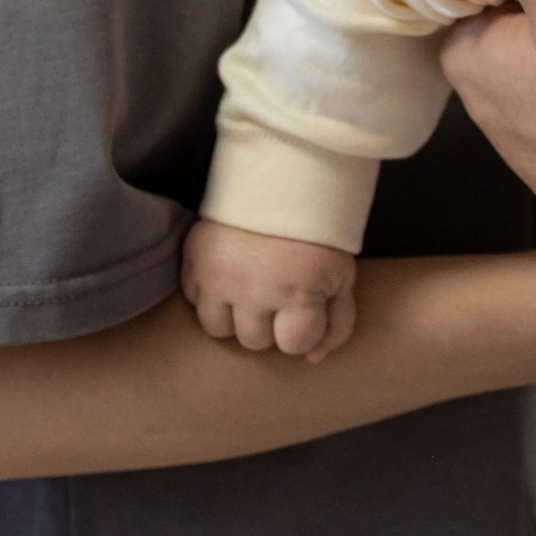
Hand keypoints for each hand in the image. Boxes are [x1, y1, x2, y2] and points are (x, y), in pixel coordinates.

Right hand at [183, 217, 360, 361]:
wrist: (282, 176)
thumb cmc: (319, 232)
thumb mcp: (342, 274)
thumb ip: (337, 323)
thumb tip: (312, 360)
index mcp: (298, 292)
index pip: (293, 344)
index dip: (302, 328)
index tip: (306, 305)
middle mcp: (253, 290)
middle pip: (254, 341)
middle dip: (269, 323)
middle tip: (278, 291)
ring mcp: (218, 276)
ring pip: (218, 328)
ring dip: (235, 315)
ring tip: (251, 287)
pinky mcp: (194, 258)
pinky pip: (193, 299)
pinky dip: (209, 293)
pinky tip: (229, 273)